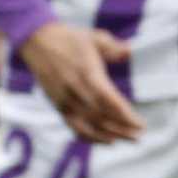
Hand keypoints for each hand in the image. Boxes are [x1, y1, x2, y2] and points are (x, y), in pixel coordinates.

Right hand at [20, 19, 145, 143]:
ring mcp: (65, 100)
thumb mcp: (94, 37)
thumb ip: (113, 46)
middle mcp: (76, 91)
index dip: (126, 116)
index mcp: (88, 74)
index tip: (140, 125)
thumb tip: (129, 52)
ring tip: (125, 139)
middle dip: (121, 130)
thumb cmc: (70, 39)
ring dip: (107, 136)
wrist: (37, 41)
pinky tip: (104, 139)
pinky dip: (89, 137)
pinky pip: (74, 126)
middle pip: (101, 118)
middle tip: (138, 136)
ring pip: (88, 126)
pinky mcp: (57, 105)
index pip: (110, 101)